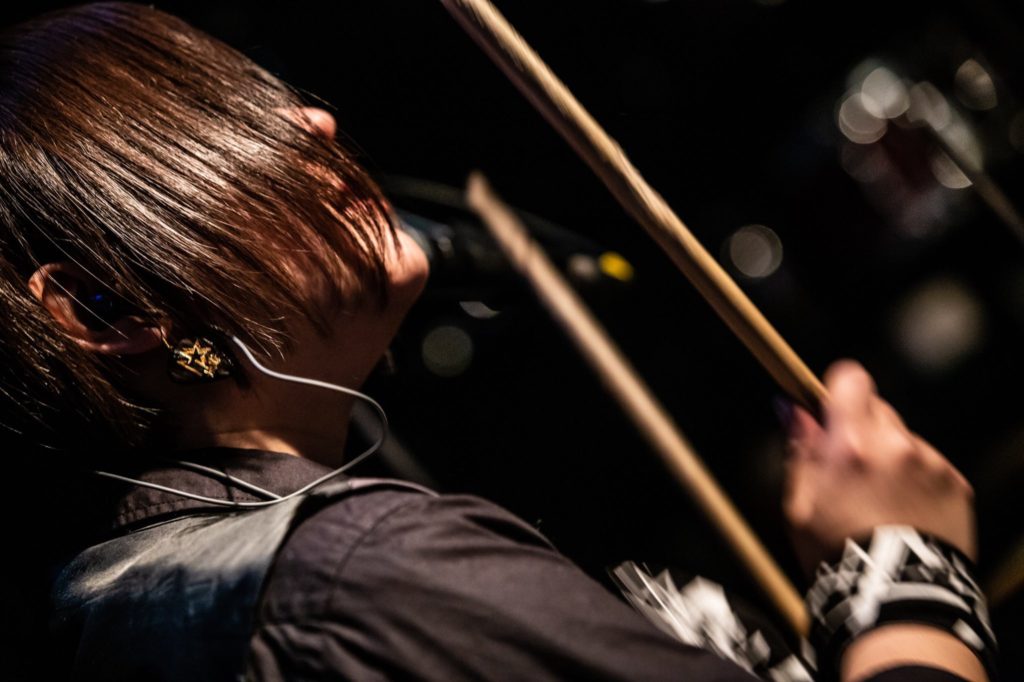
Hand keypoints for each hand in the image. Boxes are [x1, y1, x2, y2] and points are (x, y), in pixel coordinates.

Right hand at [783, 361, 975, 573]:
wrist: (895, 596)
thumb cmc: (840, 553)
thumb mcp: (799, 504)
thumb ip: (800, 450)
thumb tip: (795, 411)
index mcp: (851, 445)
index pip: (851, 380)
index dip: (838, 390)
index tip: (830, 408)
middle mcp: (895, 446)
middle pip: (877, 409)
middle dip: (861, 430)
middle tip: (849, 469)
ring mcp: (929, 464)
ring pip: (903, 440)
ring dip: (890, 458)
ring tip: (878, 501)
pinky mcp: (955, 484)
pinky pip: (930, 467)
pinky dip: (916, 482)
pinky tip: (903, 512)